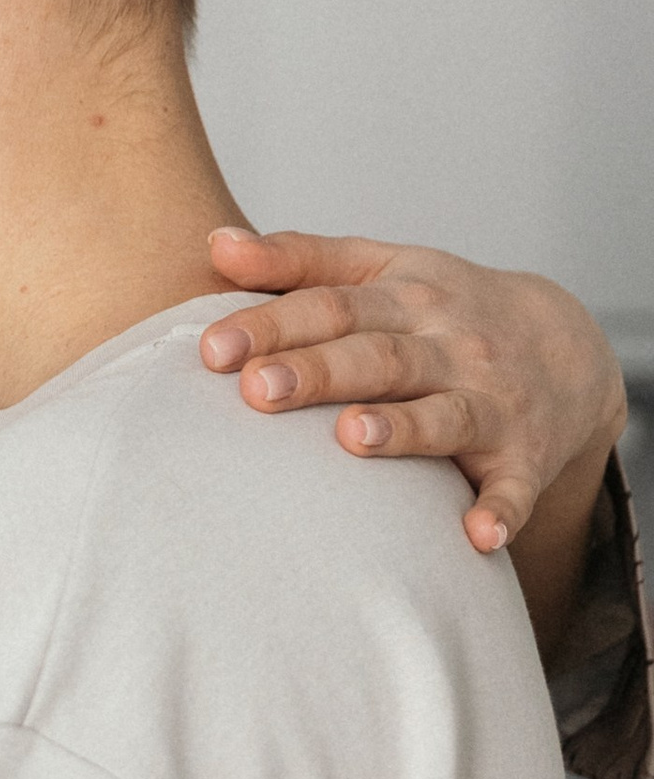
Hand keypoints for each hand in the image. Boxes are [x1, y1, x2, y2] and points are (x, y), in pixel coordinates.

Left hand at [201, 229, 626, 554]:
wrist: (567, 348)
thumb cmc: (444, 311)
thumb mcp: (382, 270)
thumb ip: (299, 259)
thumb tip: (216, 244)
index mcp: (407, 298)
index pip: (332, 306)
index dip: (272, 324)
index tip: (210, 348)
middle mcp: (450, 347)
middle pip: (379, 358)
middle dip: (319, 372)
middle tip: (256, 389)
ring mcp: (490, 403)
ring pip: (443, 415)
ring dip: (403, 429)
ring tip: (352, 436)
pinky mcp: (523, 458)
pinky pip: (513, 488)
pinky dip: (501, 510)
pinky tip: (478, 534)